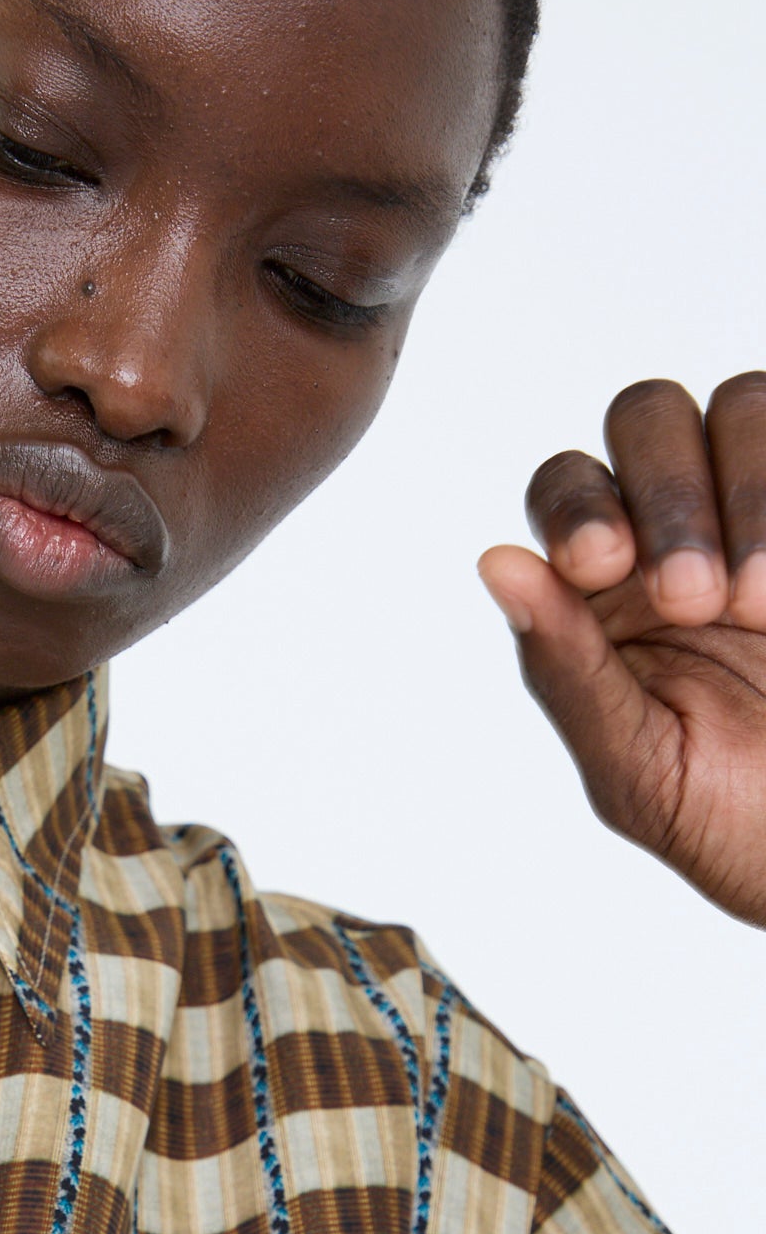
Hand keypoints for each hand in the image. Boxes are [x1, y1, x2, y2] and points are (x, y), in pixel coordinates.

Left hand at [480, 374, 765, 928]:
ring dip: (747, 492)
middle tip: (692, 601)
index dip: (577, 506)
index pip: (566, 487)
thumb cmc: (732, 826)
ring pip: (741, 406)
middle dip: (666, 493)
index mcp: (607, 591)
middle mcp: (686, 530)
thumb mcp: (636, 769)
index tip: (602, 567)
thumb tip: (495, 562)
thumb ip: (566, 668)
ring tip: (759, 612)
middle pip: (646, 417)